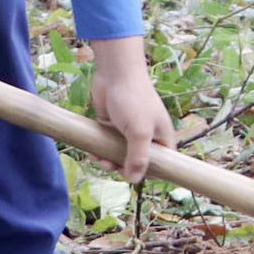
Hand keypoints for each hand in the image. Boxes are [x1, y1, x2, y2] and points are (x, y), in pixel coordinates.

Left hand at [88, 35, 176, 180]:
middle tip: (111, 167)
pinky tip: (92, 152)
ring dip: (109, 161)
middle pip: (137, 162)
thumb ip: (138, 157)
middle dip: (123, 168)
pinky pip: (107, 144)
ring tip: (99, 160)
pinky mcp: (112, 126)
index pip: (161, 163)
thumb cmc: (134, 100)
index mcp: (161, 137)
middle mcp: (146, 135)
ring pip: (119, 155)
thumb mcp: (139, 132)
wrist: (115, 73)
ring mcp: (128, 131)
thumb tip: (134, 181)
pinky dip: (100, 150)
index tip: (133, 177)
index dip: (149, 173)